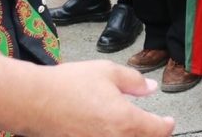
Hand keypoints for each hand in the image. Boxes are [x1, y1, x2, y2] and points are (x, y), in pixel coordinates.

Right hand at [27, 61, 173, 136]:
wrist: (33, 101)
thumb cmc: (68, 85)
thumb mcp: (107, 72)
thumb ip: (134, 81)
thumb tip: (150, 89)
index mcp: (125, 121)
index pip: (158, 131)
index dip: (167, 125)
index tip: (168, 121)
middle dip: (151, 134)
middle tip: (152, 126)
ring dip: (132, 136)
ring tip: (132, 128)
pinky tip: (110, 130)